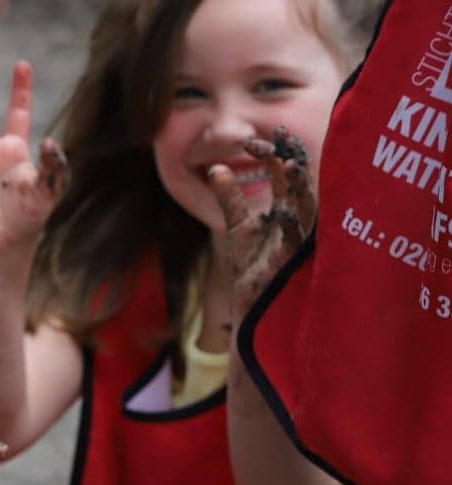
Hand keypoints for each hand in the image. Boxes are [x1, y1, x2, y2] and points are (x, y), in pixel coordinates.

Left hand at [210, 126, 315, 320]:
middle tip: (282, 138)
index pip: (283, 172)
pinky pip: (298, 238)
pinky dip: (291, 224)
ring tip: (289, 166)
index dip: (271, 154)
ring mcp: (299, 237)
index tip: (251, 143)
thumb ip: (230, 198)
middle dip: (293, 159)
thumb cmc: (250, 267)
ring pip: (309, 206)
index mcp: (285, 207)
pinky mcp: (295, 260)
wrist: (249, 305)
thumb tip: (217, 168)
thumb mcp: (237, 226)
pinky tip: (283, 211)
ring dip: (301, 187)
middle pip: (301, 181)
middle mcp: (297, 218)